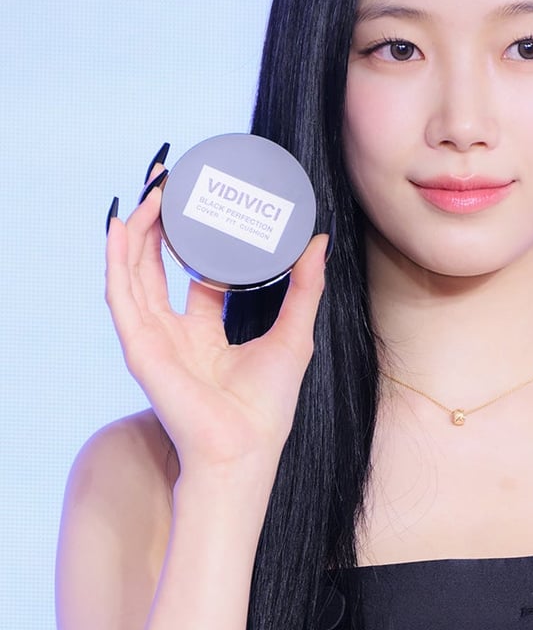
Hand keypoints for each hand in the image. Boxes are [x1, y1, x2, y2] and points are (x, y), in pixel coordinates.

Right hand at [105, 150, 329, 481]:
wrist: (245, 449)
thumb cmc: (268, 407)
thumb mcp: (294, 333)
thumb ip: (303, 287)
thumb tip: (318, 241)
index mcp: (204, 333)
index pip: (192, 274)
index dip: (194, 238)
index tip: (202, 200)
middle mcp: (174, 333)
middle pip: (158, 265)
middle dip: (160, 222)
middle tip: (169, 180)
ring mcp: (153, 339)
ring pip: (135, 272)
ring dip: (139, 230)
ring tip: (151, 190)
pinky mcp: (140, 348)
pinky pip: (121, 295)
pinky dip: (118, 260)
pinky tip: (122, 227)